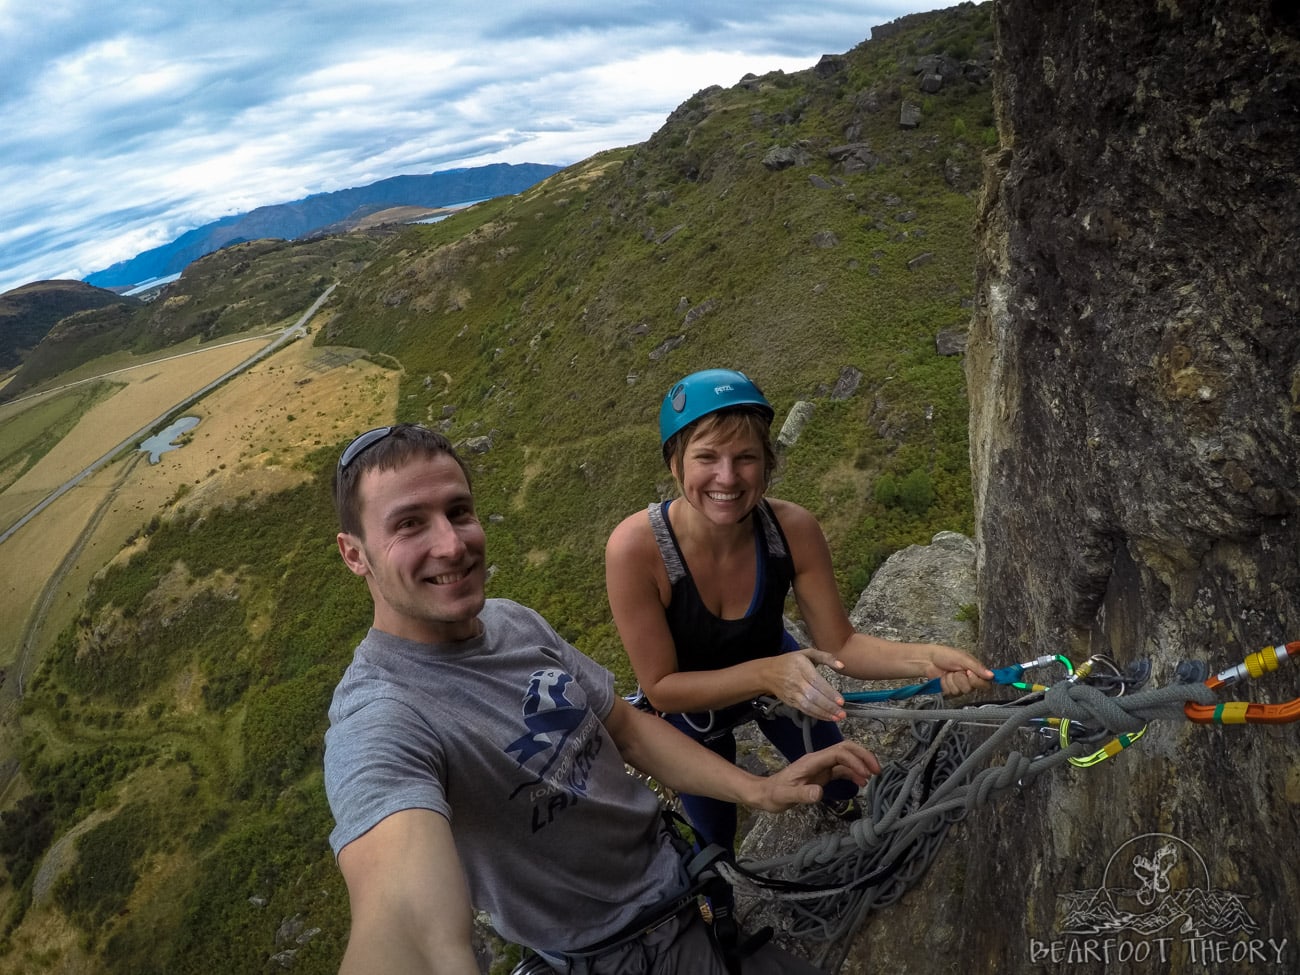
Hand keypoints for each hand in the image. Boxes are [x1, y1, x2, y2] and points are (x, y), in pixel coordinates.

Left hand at [752, 741, 880, 811]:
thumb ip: (802, 795)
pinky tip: (861, 783)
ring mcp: (822, 766)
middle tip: (877, 771)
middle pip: (845, 749)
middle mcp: (819, 760)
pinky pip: (842, 769)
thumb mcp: (785, 796)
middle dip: (863, 756)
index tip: (865, 775)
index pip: (838, 752)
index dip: (854, 760)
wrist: (766, 794)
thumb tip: (819, 793)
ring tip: (874, 777)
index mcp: (812, 761)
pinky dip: (854, 773)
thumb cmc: (774, 794)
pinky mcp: (823, 774)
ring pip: (846, 758)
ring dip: (861, 764)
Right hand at [766, 648, 846, 721]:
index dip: (829, 692)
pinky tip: (827, 718)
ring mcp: (792, 693)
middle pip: (813, 696)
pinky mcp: (790, 702)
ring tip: (837, 718)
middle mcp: (796, 681)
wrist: (767, 673)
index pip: (816, 682)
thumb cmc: (791, 661)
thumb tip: (842, 666)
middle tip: (843, 713)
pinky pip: (804, 710)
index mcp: (801, 667)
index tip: (841, 701)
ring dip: (824, 713)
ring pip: (808, 705)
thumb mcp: (807, 653)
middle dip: (829, 706)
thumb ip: (826, 657)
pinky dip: (816, 715)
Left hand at [922, 645, 993, 695]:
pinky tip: (943, 677)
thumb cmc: (946, 655)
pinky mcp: (950, 690)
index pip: (985, 684)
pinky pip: (950, 692)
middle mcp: (969, 680)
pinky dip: (945, 684)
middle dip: (960, 679)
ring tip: (948, 673)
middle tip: (956, 670)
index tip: (968, 672)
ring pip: (960, 691)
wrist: (929, 660)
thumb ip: (978, 668)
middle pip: (970, 689)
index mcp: (975, 671)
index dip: (976, 681)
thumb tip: (992, 675)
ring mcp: (959, 686)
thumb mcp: (963, 658)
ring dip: (952, 681)